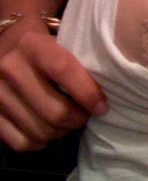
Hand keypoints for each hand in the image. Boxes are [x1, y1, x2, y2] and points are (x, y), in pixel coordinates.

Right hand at [0, 27, 107, 150]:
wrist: (6, 39)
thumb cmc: (44, 41)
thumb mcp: (60, 38)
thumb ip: (78, 59)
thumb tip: (106, 92)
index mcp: (32, 45)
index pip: (64, 71)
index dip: (88, 93)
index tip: (102, 106)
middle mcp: (9, 67)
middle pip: (53, 111)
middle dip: (77, 119)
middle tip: (86, 116)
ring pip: (39, 130)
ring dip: (61, 132)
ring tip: (69, 122)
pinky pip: (20, 142)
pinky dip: (40, 142)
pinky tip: (48, 130)